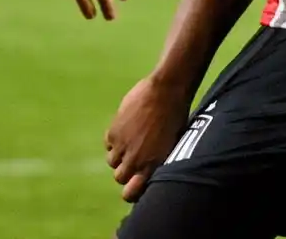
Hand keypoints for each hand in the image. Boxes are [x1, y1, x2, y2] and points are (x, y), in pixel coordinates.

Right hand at [105, 74, 191, 201]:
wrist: (167, 91)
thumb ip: (157, 160)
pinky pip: (108, 143)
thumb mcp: (170, 146)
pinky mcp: (114, 131)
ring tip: (130, 143)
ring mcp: (123, 146)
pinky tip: (125, 130)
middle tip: (133, 160)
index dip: (131, 191)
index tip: (135, 184)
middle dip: (125, 172)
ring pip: (112, 162)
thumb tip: (149, 170)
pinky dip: (114, 139)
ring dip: (118, 156)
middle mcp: (135, 161)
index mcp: (152, 167)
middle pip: (119, 178)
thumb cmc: (176, 117)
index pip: (130, 194)